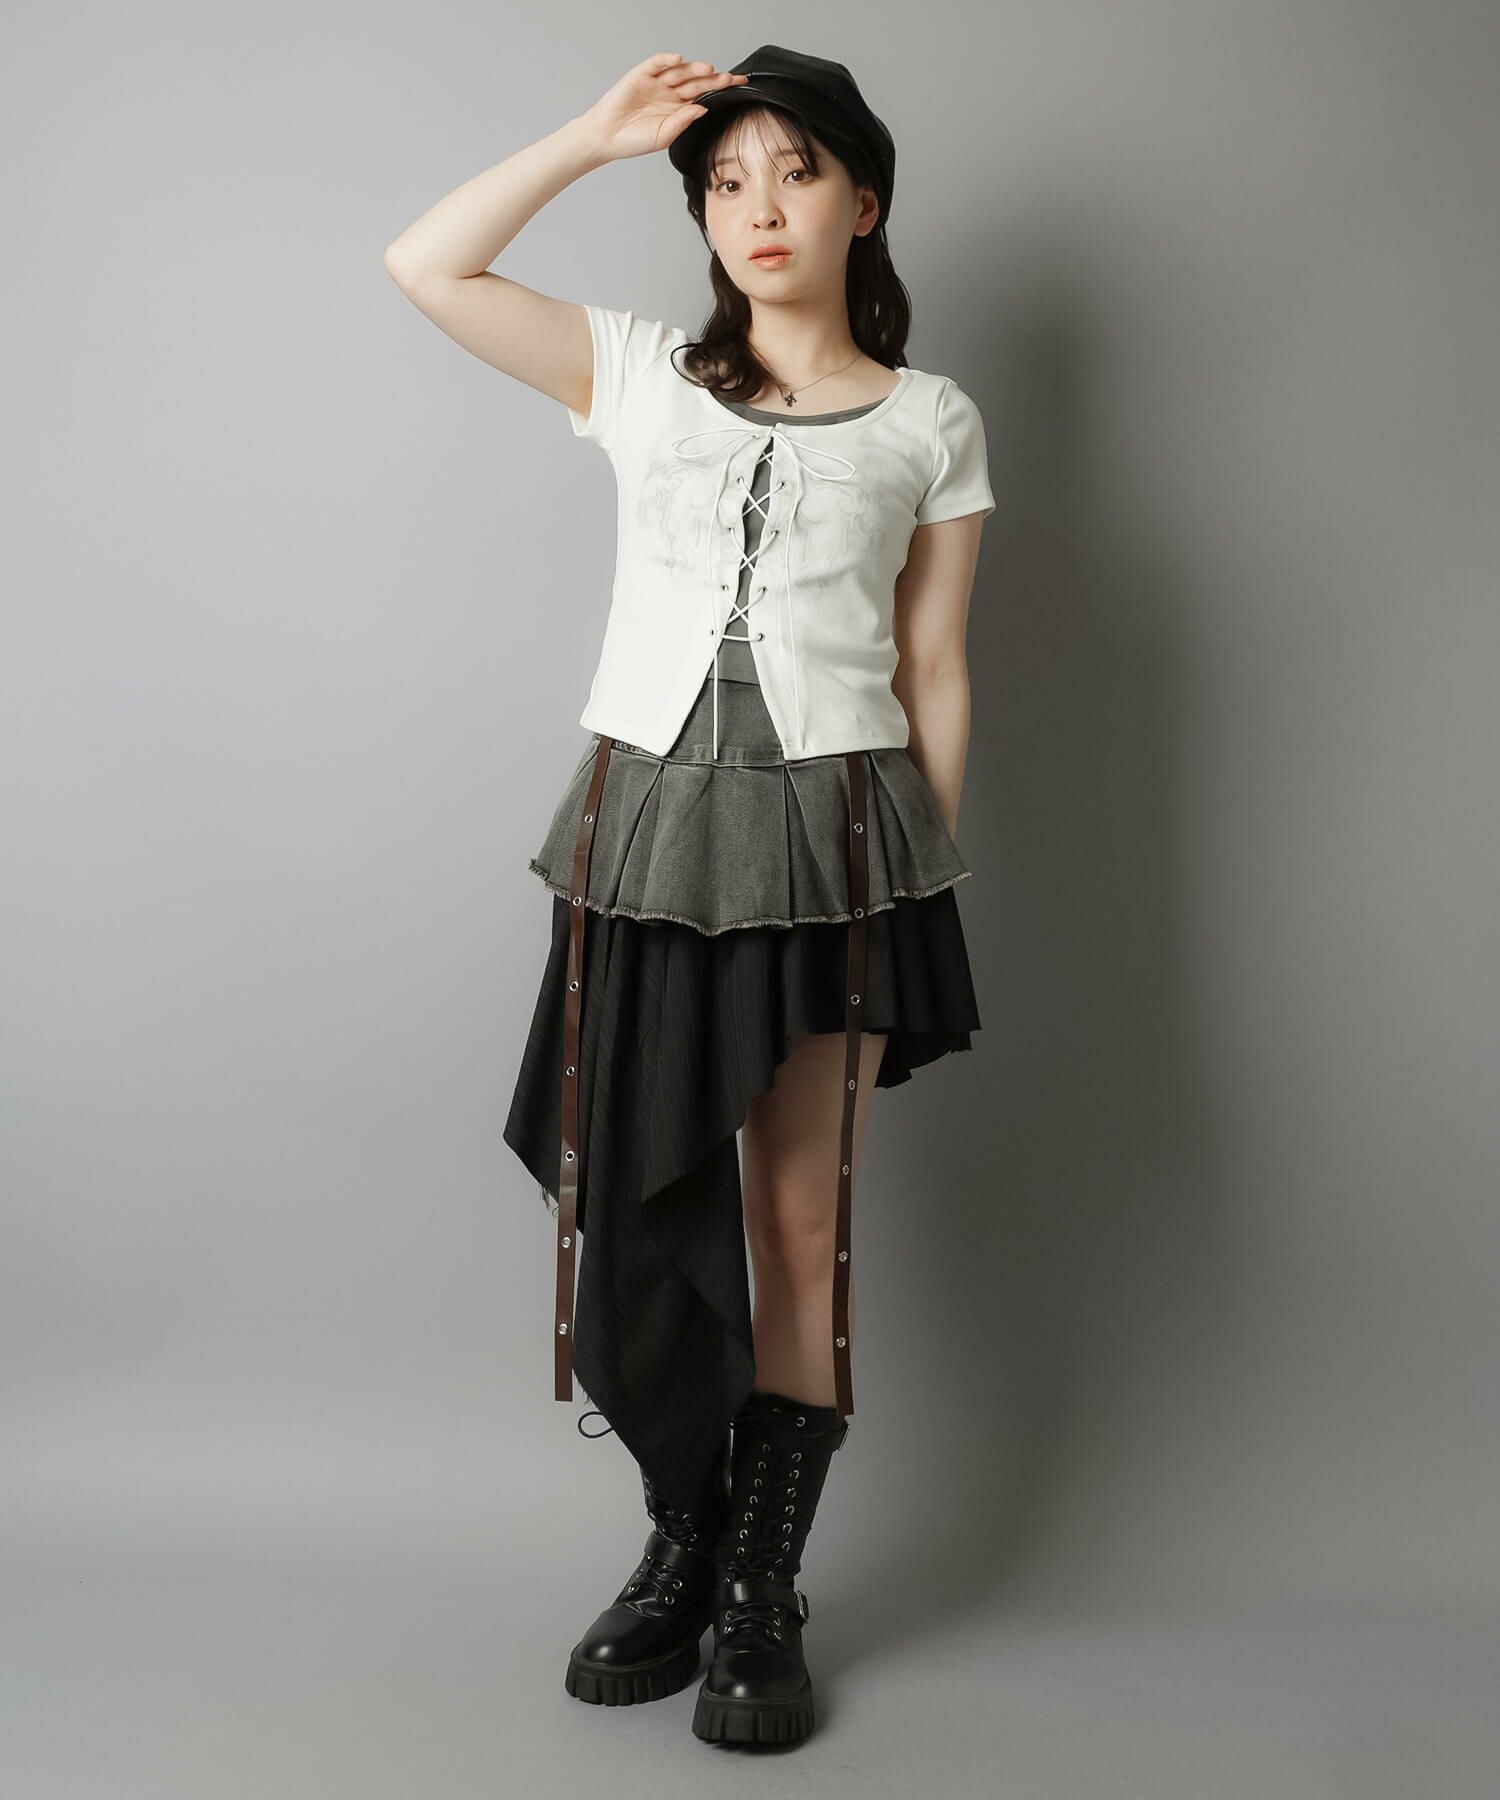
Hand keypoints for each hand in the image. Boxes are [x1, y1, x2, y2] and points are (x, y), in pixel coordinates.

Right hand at [576, 52, 748, 161]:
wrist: (607, 137)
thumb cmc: (633, 140)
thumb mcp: (665, 136)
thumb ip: (684, 121)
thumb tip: (703, 108)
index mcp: (678, 109)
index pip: (704, 95)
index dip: (720, 90)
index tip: (738, 87)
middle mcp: (669, 93)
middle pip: (696, 81)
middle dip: (714, 79)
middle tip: (730, 78)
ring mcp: (656, 83)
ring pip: (680, 71)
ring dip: (694, 68)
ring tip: (708, 70)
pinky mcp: (641, 75)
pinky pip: (657, 63)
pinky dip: (667, 60)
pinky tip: (678, 60)